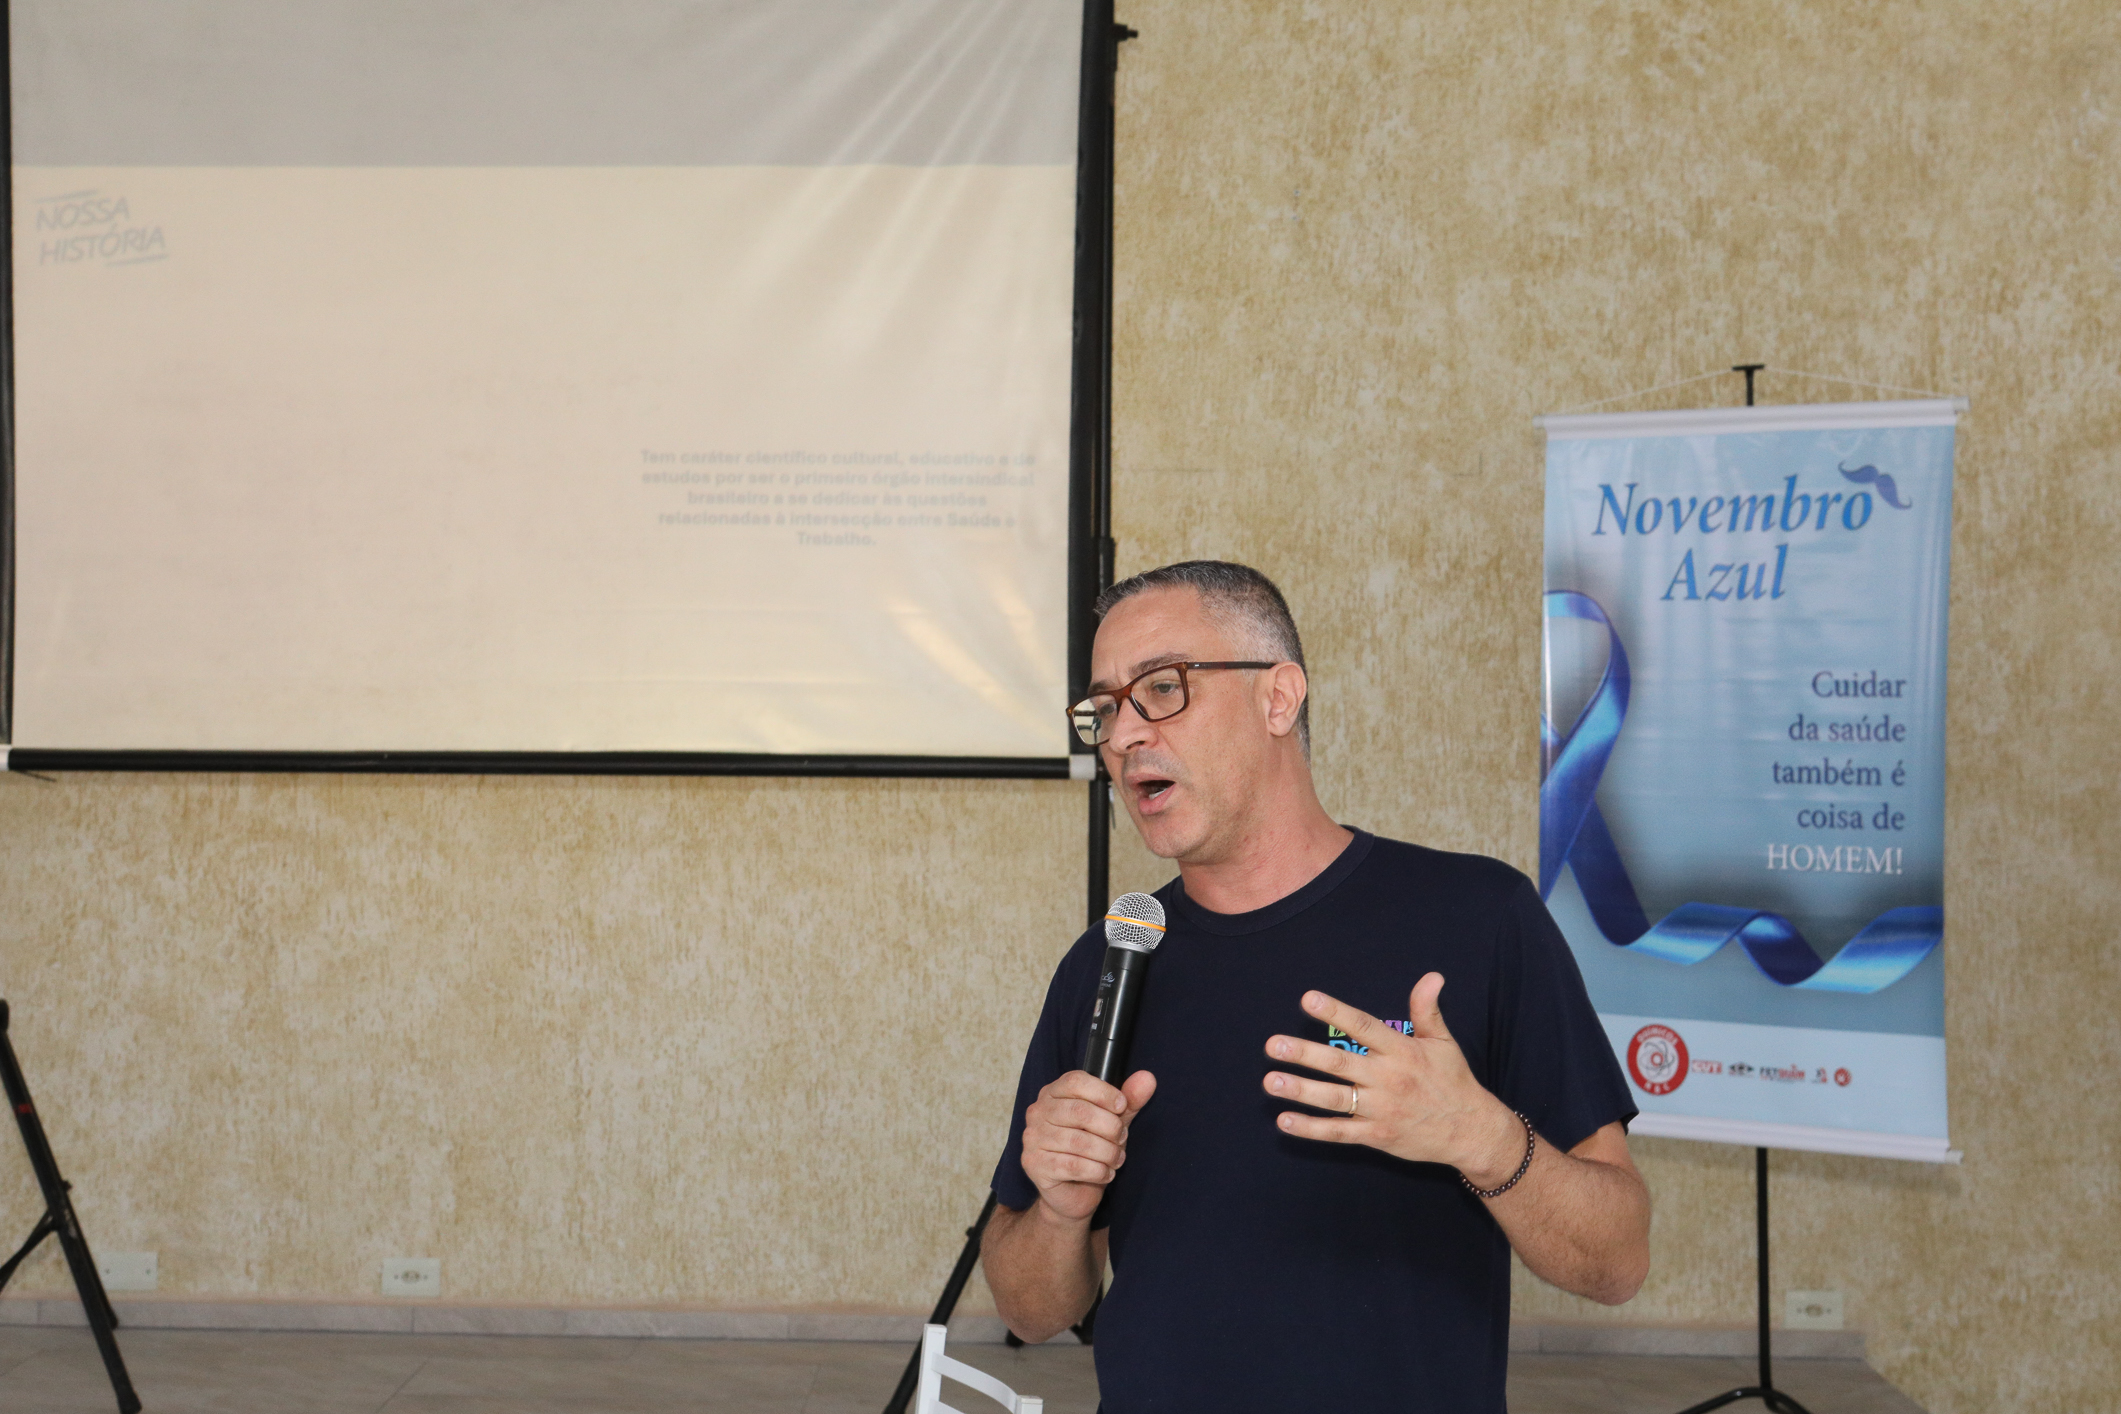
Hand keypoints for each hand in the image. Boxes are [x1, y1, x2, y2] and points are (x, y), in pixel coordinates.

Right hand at [1020, 1069, 1156, 1223]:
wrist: (1072, 1193)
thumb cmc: (1091, 1151)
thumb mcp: (1113, 1121)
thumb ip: (1129, 1100)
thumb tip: (1147, 1078)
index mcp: (1053, 1093)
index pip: (1075, 1081)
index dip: (1104, 1092)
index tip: (1122, 1107)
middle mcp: (1037, 1112)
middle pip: (1079, 1111)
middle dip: (1111, 1127)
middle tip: (1122, 1139)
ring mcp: (1033, 1138)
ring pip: (1079, 1141)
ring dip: (1107, 1152)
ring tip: (1116, 1158)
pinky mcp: (1035, 1164)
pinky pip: (1073, 1165)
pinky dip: (1098, 1170)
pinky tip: (1105, 1173)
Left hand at [1260, 974, 1520, 1184]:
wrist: (1472, 1132)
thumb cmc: (1453, 1081)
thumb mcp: (1443, 1042)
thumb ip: (1427, 1009)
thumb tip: (1432, 975)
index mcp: (1402, 1052)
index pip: (1363, 1027)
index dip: (1336, 1012)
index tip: (1307, 999)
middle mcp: (1388, 1079)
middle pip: (1340, 1064)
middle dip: (1305, 1053)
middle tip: (1273, 1044)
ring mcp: (1381, 1109)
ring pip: (1334, 1099)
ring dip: (1301, 1090)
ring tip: (1271, 1080)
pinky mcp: (1376, 1135)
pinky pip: (1339, 1132)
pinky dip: (1311, 1129)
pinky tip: (1284, 1121)